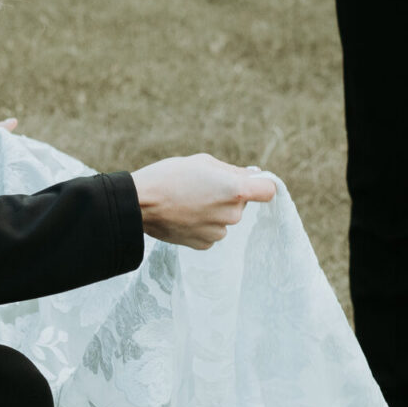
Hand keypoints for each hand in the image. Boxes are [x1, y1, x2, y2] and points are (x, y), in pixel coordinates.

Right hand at [131, 154, 277, 249]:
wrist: (139, 204)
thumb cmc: (169, 176)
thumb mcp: (203, 162)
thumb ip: (233, 171)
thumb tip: (253, 175)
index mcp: (235, 191)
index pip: (268, 191)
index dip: (261, 184)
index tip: (251, 182)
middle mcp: (231, 215)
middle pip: (241, 204)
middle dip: (227, 195)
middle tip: (201, 186)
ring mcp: (218, 232)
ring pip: (225, 218)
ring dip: (213, 210)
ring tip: (188, 201)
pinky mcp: (204, 244)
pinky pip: (211, 231)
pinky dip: (202, 224)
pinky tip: (184, 215)